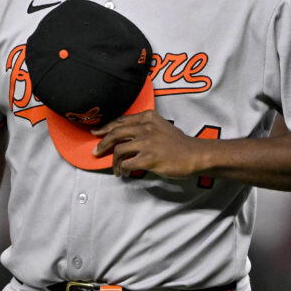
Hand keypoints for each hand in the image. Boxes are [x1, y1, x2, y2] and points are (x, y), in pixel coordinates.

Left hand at [92, 110, 207, 177]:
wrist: (194, 155)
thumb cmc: (179, 143)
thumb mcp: (161, 126)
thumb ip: (144, 127)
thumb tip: (124, 137)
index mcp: (148, 117)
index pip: (121, 121)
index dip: (106, 128)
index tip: (97, 134)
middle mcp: (146, 127)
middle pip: (115, 133)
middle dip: (102, 143)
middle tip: (96, 152)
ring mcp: (147, 143)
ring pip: (118, 150)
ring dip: (113, 162)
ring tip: (115, 169)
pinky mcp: (149, 158)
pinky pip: (127, 164)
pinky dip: (123, 169)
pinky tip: (125, 173)